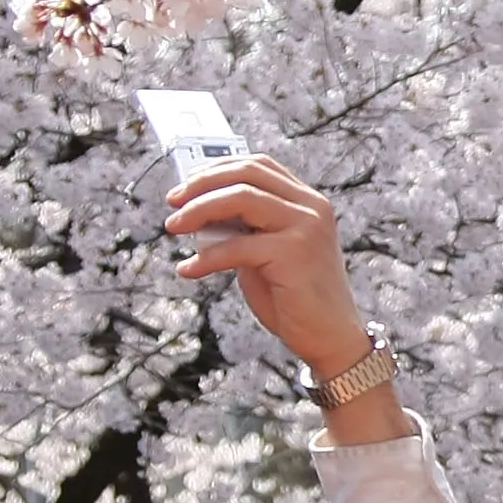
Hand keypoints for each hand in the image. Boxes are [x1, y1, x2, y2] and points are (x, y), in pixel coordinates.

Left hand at [167, 155, 372, 381]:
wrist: (329, 336)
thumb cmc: (294, 297)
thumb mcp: (265, 252)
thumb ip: (243, 228)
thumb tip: (197, 214)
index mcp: (307, 201)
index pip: (258, 165)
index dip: (217, 169)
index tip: (186, 185)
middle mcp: (311, 207)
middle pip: (247, 174)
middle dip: (201, 183)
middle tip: (172, 201)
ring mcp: (306, 227)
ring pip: (241, 198)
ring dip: (199, 209)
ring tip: (174, 227)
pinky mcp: (294, 253)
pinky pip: (237, 246)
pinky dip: (206, 257)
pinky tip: (189, 270)